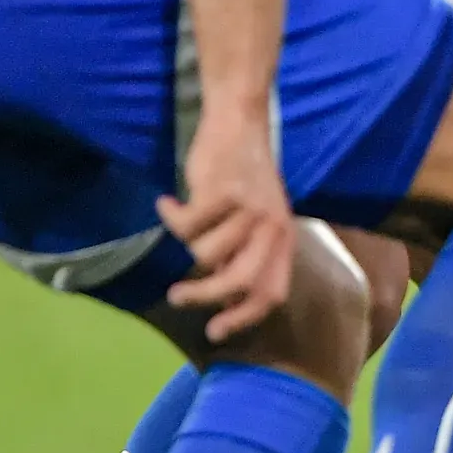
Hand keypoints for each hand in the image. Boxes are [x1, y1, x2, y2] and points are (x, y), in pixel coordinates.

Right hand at [159, 102, 297, 342]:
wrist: (240, 121)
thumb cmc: (244, 176)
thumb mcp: (258, 219)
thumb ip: (247, 256)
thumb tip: (229, 302)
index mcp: (283, 238)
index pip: (271, 292)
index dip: (244, 318)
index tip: (215, 332)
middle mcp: (273, 227)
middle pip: (238, 282)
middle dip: (203, 296)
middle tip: (177, 295)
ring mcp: (250, 209)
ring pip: (203, 252)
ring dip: (184, 240)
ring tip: (182, 219)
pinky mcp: (224, 192)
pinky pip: (185, 225)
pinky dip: (171, 215)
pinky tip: (169, 202)